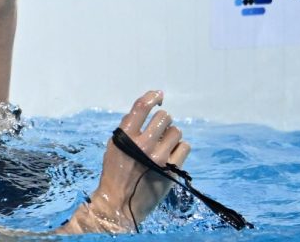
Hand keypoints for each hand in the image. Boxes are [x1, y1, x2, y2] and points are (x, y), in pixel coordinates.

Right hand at [89, 91, 190, 229]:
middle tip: (159, 131)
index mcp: (125, 137)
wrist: (119, 203)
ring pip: (176, 131)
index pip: (141, 107)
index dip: (152, 96)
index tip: (159, 96)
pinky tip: (171, 155)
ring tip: (164, 146)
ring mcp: (159, 158)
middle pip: (163, 117)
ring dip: (171, 135)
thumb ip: (128, 129)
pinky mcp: (172, 170)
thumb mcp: (114, 146)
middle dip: (163, 121)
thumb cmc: (115, 172)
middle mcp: (143, 144)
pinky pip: (185, 147)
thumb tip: (147, 108)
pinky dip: (179, 148)